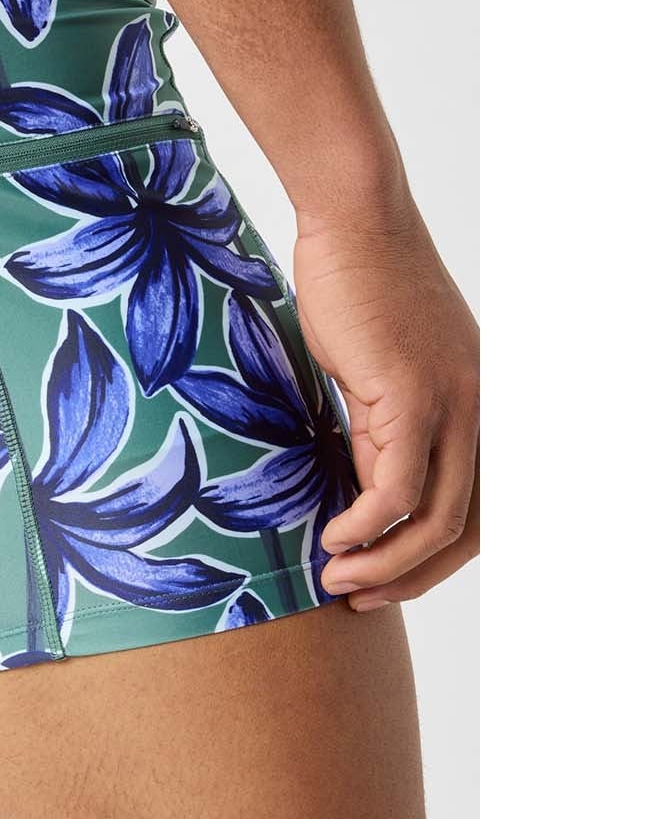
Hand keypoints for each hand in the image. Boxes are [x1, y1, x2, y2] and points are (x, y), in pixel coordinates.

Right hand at [293, 208, 478, 610]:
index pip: (477, 512)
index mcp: (481, 409)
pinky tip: (333, 534)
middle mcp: (485, 413)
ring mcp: (457, 405)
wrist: (356, 222)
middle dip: (413, 577)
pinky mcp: (416, 395)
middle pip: (469, 531)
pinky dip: (366, 525)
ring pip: (438, 520)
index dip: (432, 559)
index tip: (380, 577)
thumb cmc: (357, 287)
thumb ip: (380, 431)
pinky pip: (396, 487)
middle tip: (359, 596)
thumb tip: (364, 492)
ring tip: (336, 577)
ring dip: (385, 563)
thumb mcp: (375, 375)